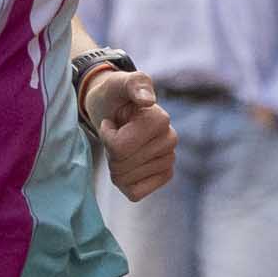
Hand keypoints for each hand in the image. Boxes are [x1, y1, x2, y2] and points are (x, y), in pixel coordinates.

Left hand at [82, 64, 175, 198]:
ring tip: (121, 147)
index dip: (107, 137)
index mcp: (160, 120)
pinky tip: (128, 165)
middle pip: (122, 164)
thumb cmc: (115, 95)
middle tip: (115, 136)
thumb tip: (147, 100)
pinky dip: (124, 183)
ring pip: (126, 179)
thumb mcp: (119, 83)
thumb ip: (133, 85)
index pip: (120, 147)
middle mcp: (170, 140)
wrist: (113, 107)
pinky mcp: (163, 177)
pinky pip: (135, 193)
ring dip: (115, 165)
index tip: (111, 122)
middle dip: (110, 152)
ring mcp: (168, 160)